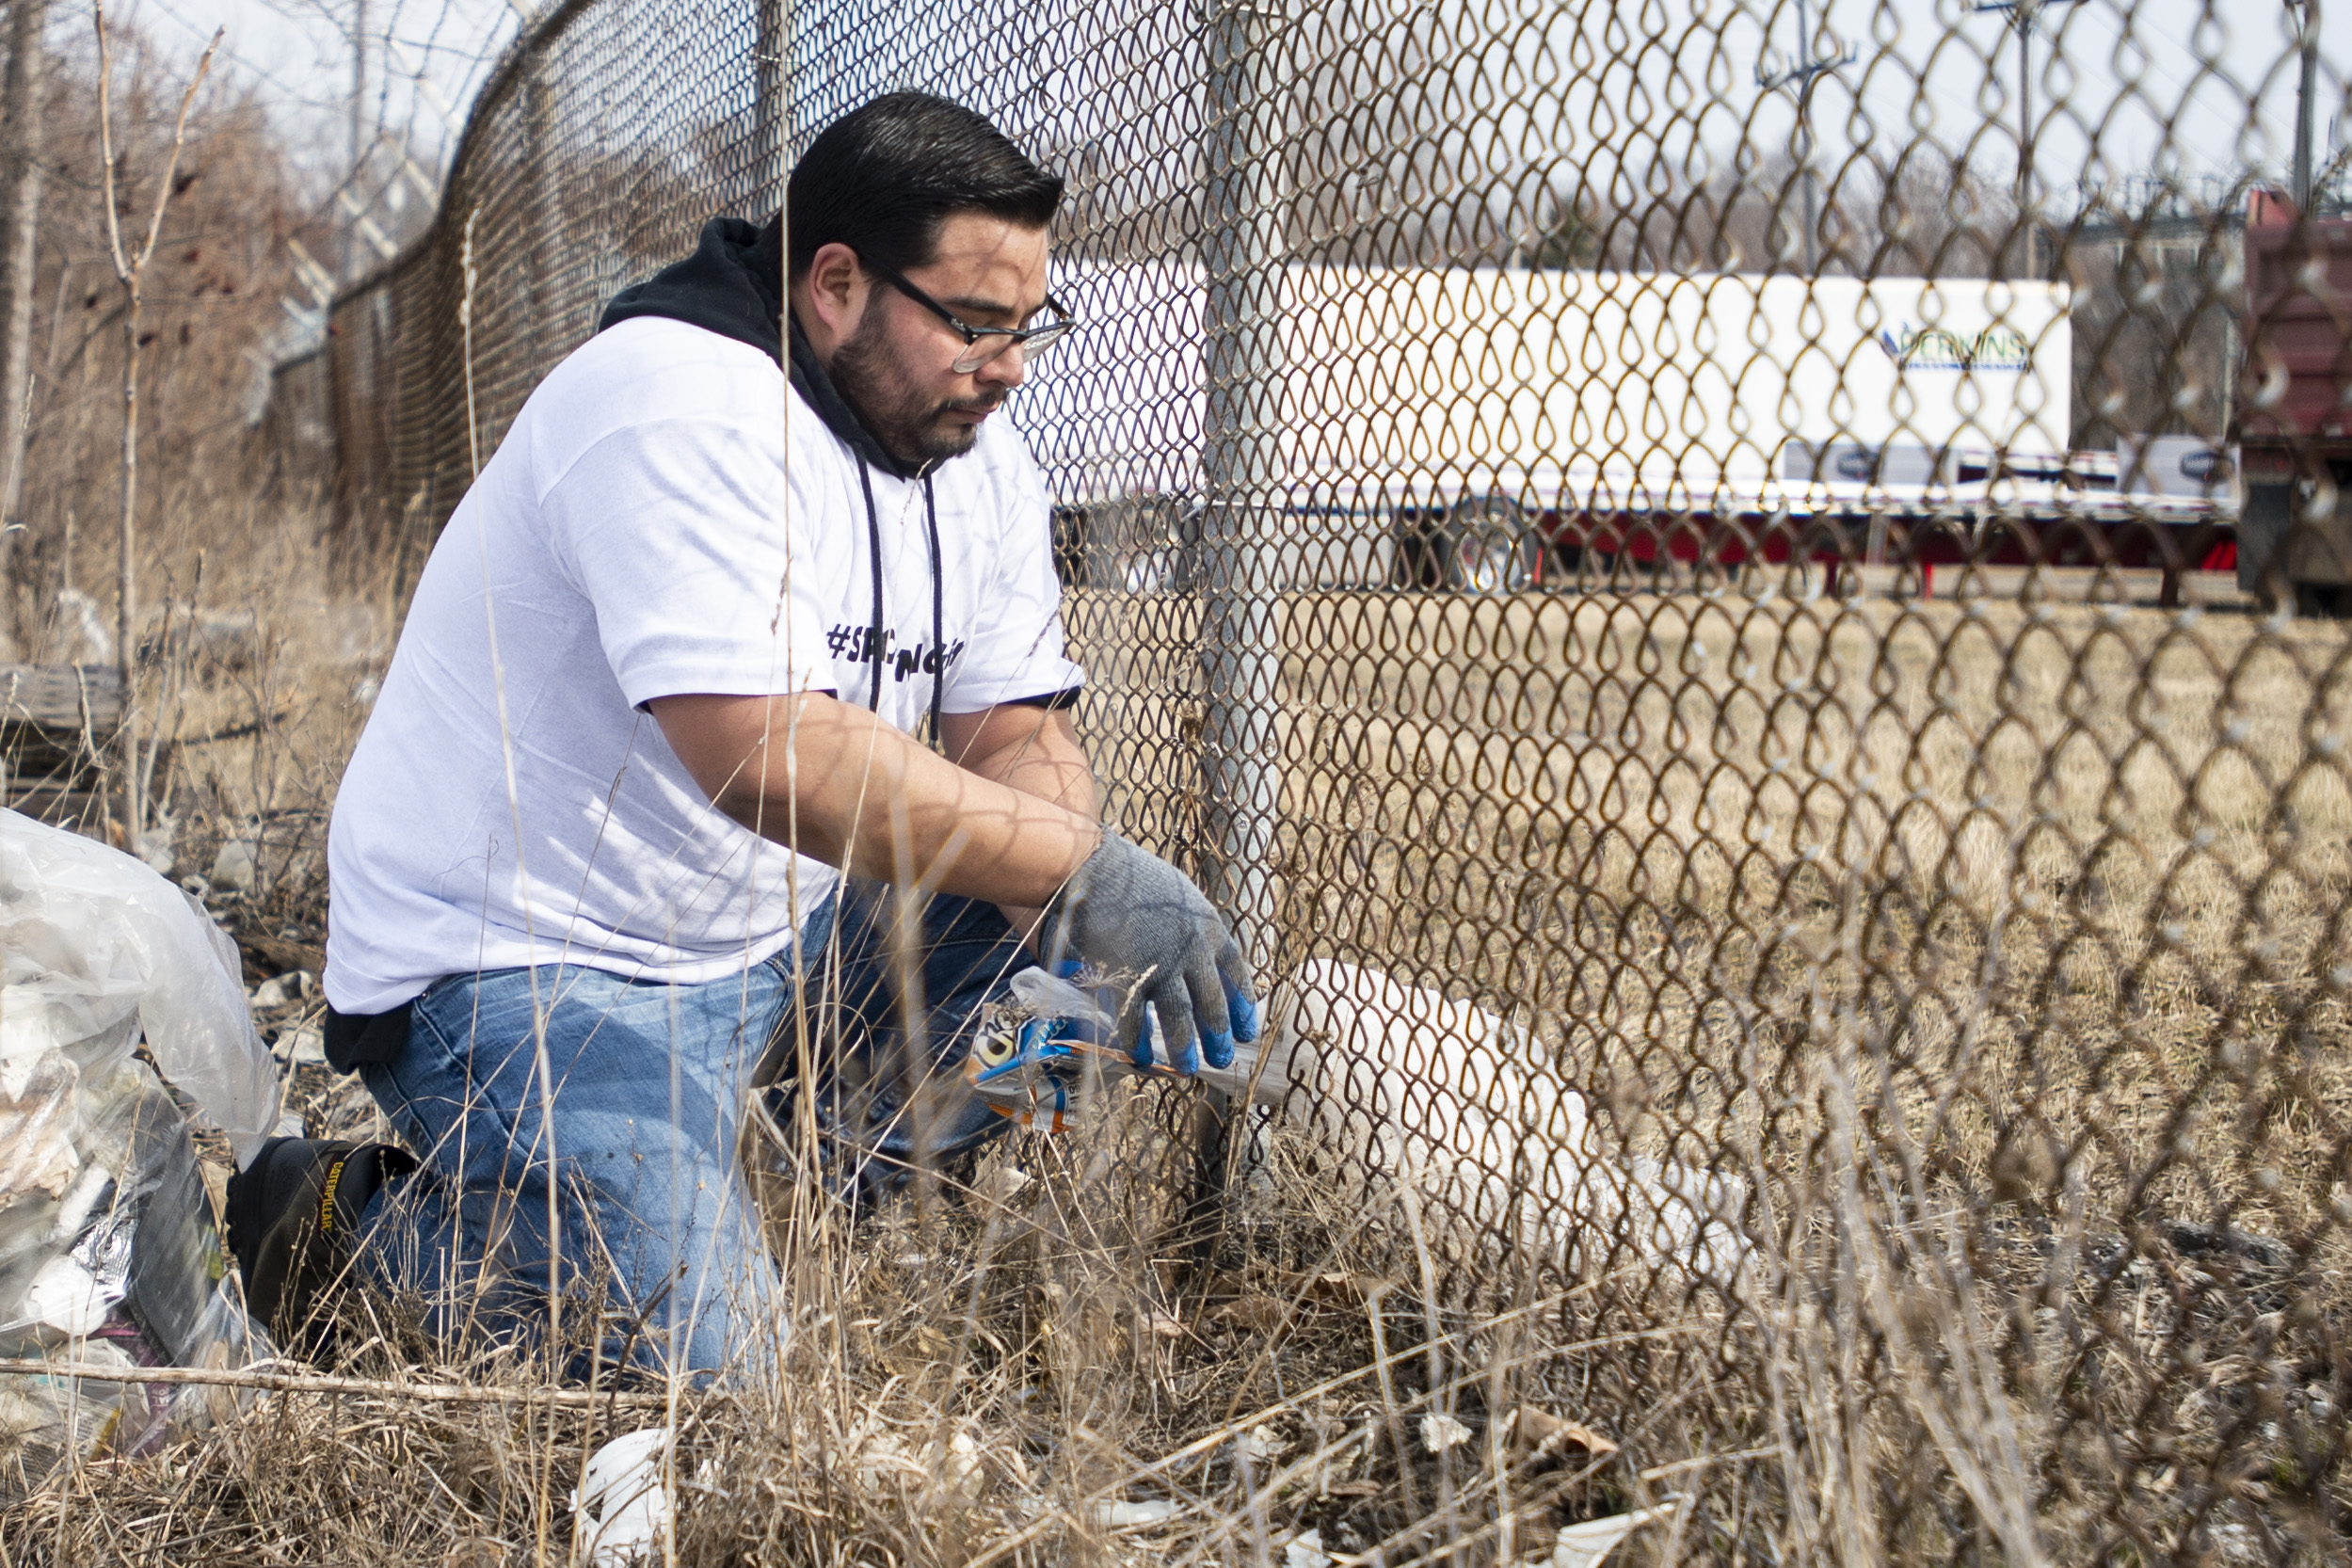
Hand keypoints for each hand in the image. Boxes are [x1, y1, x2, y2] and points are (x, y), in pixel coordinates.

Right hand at [1045, 831, 1259, 1073]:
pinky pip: (1136, 1019)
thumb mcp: (1177, 894)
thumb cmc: (1129, 875)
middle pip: (1212, 1002)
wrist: (1091, 868)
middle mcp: (1191, 949)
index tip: (1247, 1028)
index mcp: (1208, 926)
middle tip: (1222, 1059)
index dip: (1242, 1003)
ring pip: (1179, 1018)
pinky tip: (1140, 1058)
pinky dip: (1137, 1041)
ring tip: (1188, 1069)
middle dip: (1217, 1035)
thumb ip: (1190, 928)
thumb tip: (1196, 959)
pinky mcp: (1128, 977)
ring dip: (1184, 1048)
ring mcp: (1161, 965)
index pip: (1236, 973)